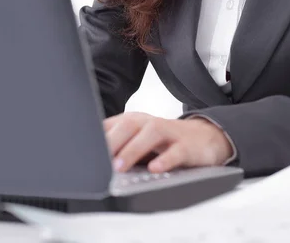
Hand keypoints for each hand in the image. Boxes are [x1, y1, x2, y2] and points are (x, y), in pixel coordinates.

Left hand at [103, 111, 233, 172]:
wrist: (204, 137)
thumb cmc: (165, 141)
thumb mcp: (138, 141)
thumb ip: (117, 146)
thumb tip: (90, 160)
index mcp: (134, 121)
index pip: (112, 125)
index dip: (97, 137)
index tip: (84, 153)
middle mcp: (149, 123)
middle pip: (129, 124)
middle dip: (112, 142)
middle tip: (100, 162)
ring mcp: (169, 132)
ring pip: (151, 134)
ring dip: (132, 149)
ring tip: (119, 166)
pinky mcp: (187, 145)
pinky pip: (176, 151)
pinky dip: (165, 159)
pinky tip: (155, 168)